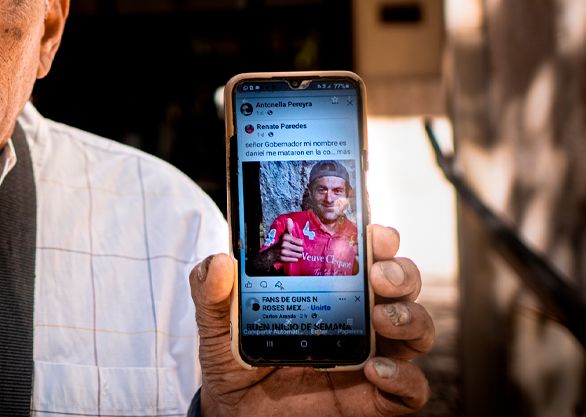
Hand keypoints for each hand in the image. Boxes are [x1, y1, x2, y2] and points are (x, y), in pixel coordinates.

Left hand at [191, 225, 431, 415]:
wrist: (235, 410)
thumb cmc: (236, 358)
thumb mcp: (216, 321)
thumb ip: (211, 291)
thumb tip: (219, 263)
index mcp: (329, 287)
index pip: (368, 253)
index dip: (379, 237)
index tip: (371, 231)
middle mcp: (358, 316)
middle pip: (403, 283)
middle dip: (401, 272)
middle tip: (377, 275)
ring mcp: (371, 355)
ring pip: (418, 329)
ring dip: (410, 317)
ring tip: (381, 318)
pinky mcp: (373, 397)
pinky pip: (411, 389)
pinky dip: (406, 378)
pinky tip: (376, 370)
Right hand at [278, 219, 303, 262]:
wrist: (270, 254)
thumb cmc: (280, 243)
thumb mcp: (284, 235)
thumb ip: (288, 228)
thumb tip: (289, 219)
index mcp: (285, 237)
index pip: (300, 242)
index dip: (299, 243)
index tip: (296, 244)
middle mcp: (284, 244)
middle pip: (300, 249)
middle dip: (299, 250)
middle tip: (296, 249)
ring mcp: (283, 252)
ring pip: (298, 255)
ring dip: (298, 255)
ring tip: (295, 253)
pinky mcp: (283, 259)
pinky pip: (294, 260)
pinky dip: (294, 259)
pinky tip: (291, 257)